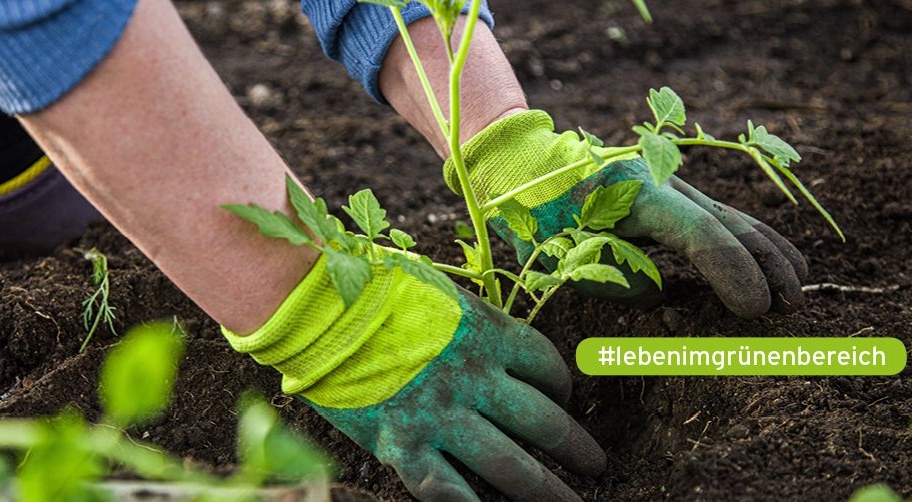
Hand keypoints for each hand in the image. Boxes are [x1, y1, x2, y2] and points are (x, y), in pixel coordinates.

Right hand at [223, 251, 604, 500]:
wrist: (316, 305)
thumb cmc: (373, 287)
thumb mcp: (440, 292)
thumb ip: (472, 321)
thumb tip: (495, 341)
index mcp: (487, 334)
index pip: (546, 367)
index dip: (563, 387)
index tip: (564, 399)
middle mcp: (474, 379)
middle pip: (543, 422)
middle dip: (576, 447)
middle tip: (595, 465)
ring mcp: (440, 416)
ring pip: (509, 466)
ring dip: (545, 490)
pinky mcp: (402, 445)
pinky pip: (447, 490)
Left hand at [444, 110, 807, 317]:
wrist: (526, 164)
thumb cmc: (537, 213)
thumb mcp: (560, 253)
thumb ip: (613, 277)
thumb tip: (660, 293)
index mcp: (636, 194)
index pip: (700, 235)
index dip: (733, 272)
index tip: (754, 310)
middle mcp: (663, 182)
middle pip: (730, 223)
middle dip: (765, 265)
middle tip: (791, 306)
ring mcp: (671, 183)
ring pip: (733, 216)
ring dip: (769, 251)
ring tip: (798, 286)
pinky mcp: (671, 192)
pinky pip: (721, 216)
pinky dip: (751, 239)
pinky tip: (775, 259)